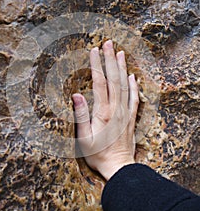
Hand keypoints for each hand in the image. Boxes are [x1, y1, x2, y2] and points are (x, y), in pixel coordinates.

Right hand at [72, 40, 138, 180]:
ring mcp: (125, 113)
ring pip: (125, 85)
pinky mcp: (131, 118)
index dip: (96, 65)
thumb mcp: (83, 138)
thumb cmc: (97, 155)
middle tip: (108, 43)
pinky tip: (133, 76)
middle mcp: (116, 109)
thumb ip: (80, 115)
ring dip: (121, 68)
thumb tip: (76, 95)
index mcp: (103, 112)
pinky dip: (134, 85)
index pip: (100, 82)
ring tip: (120, 52)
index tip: (93, 50)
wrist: (118, 167)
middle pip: (113, 79)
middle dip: (110, 59)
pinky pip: (134, 98)